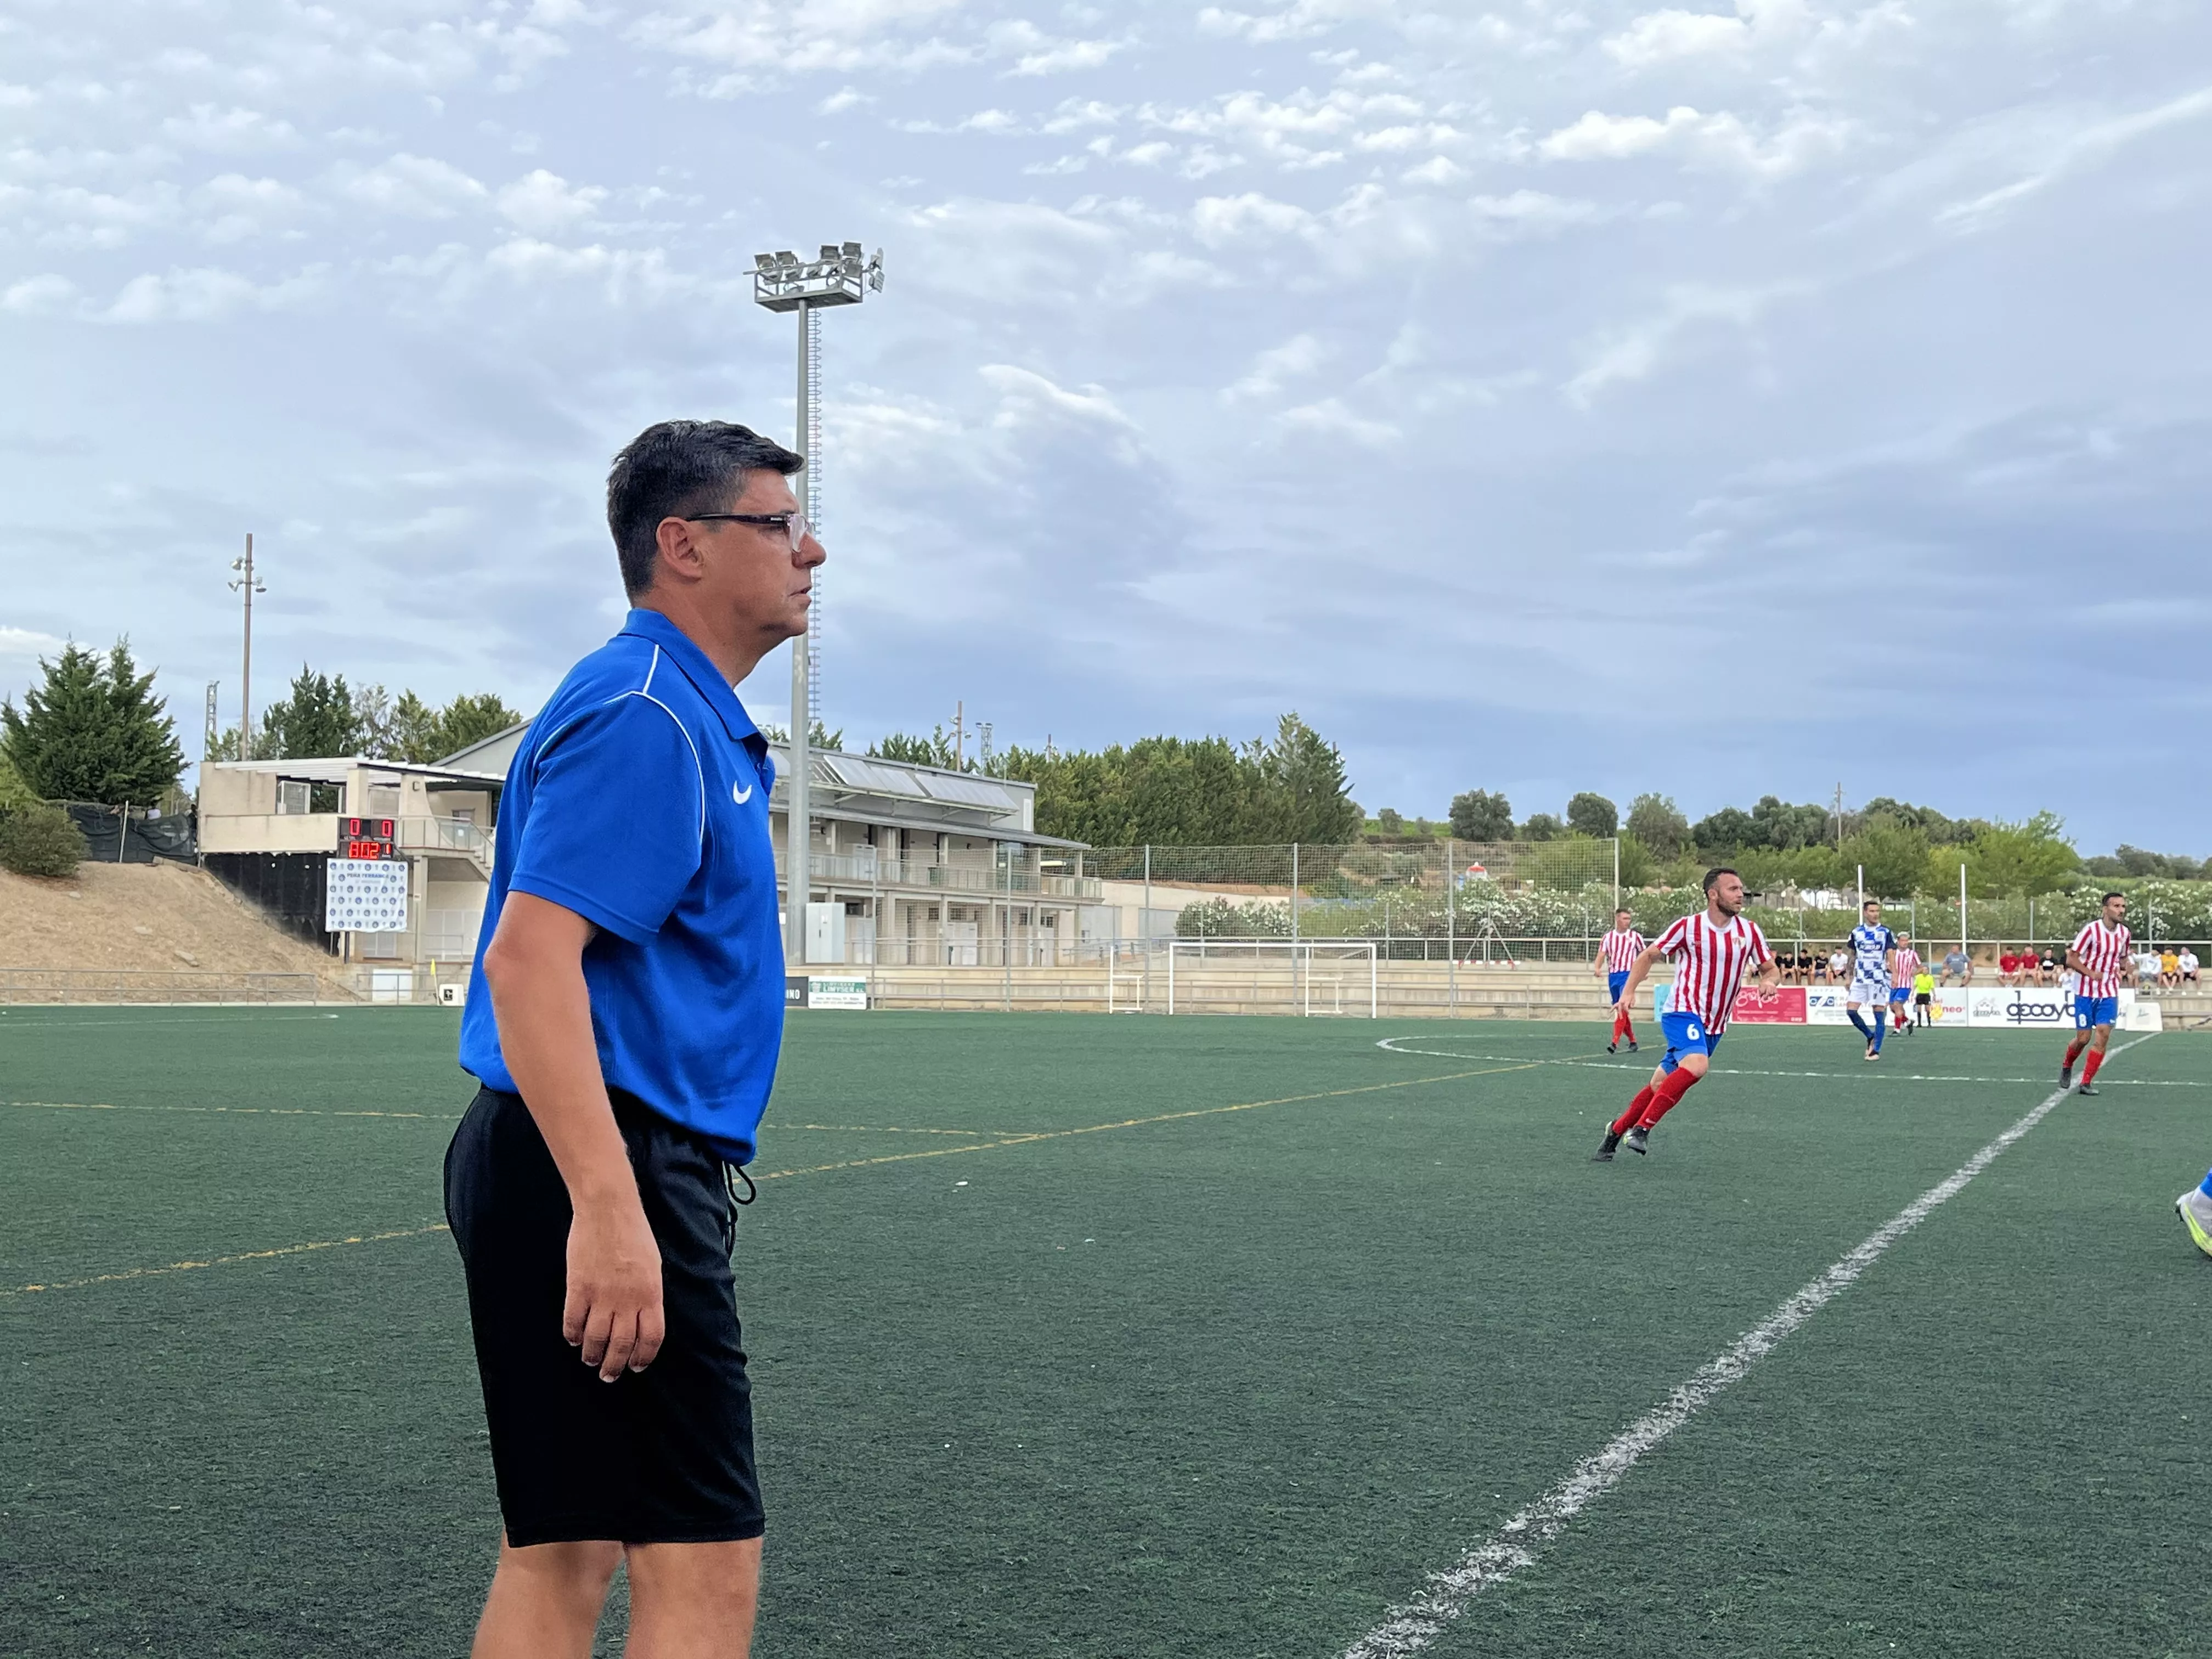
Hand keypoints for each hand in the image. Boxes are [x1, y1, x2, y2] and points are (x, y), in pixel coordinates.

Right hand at [563, 1195, 666, 1381]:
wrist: (609, 1209)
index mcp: (651, 1294)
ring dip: (592, 1355)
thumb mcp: (653, 1266)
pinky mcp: (578, 1288)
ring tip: (590, 1360)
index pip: (651, 1338)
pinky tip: (573, 1339)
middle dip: (615, 1366)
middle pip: (622, 1345)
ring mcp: (602, 1295)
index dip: (643, 1357)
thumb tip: (642, 1321)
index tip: (636, 1366)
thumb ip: (648, 1295)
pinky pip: (573, 1321)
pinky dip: (572, 1335)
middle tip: (608, 1375)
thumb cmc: (634, 1234)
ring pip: (596, 1339)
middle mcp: (628, 1300)